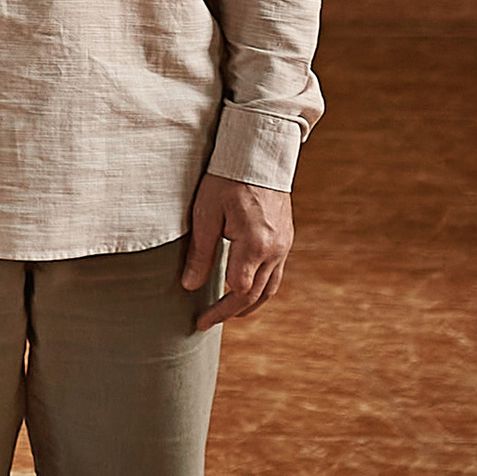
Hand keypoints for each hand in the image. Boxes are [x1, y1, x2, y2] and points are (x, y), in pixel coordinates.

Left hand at [183, 174, 292, 328]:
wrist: (258, 154)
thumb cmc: (227, 179)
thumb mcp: (206, 214)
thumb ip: (200, 252)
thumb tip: (190, 286)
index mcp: (254, 246)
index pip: (238, 291)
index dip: (218, 310)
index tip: (199, 320)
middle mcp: (275, 250)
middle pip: (255, 295)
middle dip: (230, 311)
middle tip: (207, 321)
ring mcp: (284, 245)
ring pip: (270, 288)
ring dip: (249, 304)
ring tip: (227, 312)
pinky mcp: (286, 238)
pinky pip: (276, 273)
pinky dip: (260, 286)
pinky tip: (245, 286)